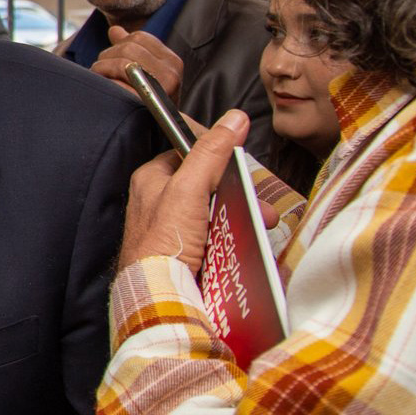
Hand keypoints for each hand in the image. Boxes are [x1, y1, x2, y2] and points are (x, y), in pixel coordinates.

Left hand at [92, 26, 184, 101]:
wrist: (157, 137)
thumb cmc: (145, 104)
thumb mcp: (144, 73)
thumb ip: (130, 48)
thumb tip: (115, 30)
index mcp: (172, 62)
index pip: (140, 37)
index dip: (120, 44)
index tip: (112, 57)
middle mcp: (172, 73)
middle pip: (128, 47)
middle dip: (107, 56)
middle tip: (99, 69)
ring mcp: (161, 88)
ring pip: (122, 60)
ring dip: (101, 67)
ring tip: (98, 77)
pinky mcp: (146, 101)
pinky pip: (118, 80)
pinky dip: (105, 80)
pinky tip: (104, 87)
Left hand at [119, 109, 251, 273]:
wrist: (159, 295)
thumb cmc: (163, 242)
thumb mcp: (189, 188)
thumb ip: (210, 152)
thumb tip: (234, 119)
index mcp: (152, 179)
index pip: (189, 154)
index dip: (217, 155)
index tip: (241, 162)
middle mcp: (160, 201)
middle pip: (208, 184)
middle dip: (239, 192)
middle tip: (260, 204)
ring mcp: (172, 228)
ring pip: (215, 210)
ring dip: (242, 214)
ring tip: (262, 223)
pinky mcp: (185, 251)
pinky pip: (215, 235)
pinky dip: (233, 236)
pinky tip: (248, 241)